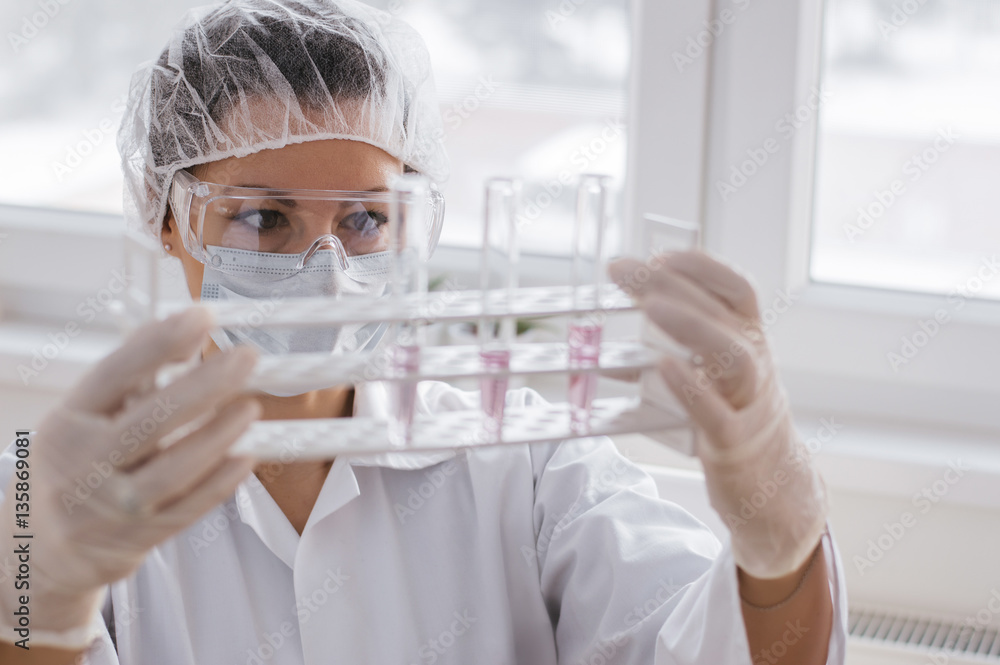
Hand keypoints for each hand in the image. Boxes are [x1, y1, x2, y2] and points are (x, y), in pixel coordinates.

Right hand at [0, 308, 260, 643]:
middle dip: (205, 385)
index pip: (114, 375)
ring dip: (219, 435)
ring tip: (251, 407)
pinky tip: (248, 455)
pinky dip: (221, 482)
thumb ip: (133, 373)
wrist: (46, 547)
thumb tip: (186, 326)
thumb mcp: (86, 414)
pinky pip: (189, 508)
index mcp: (71, 420)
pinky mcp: (140, 536)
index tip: (201, 316)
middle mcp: (85, 462)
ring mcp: (111, 505)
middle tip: (245, 357)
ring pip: (174, 470)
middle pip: (151, 421)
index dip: (159, 344)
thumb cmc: (79, 461)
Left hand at [609, 251, 826, 578]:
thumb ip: (668, 361)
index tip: (658, 255)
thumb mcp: (709, 381)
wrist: (774, 487)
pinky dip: (691, 388)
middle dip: (673, 285)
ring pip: (735, 356)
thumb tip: (608, 355)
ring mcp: (749, 404)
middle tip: (625, 271)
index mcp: (749, 343)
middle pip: (724, 314)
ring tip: (650, 306)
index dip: (701, 267)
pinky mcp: (735, 445)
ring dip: (692, 325)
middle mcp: (756, 366)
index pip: (737, 291)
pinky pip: (718, 415)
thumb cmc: (733, 422)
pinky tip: (662, 367)